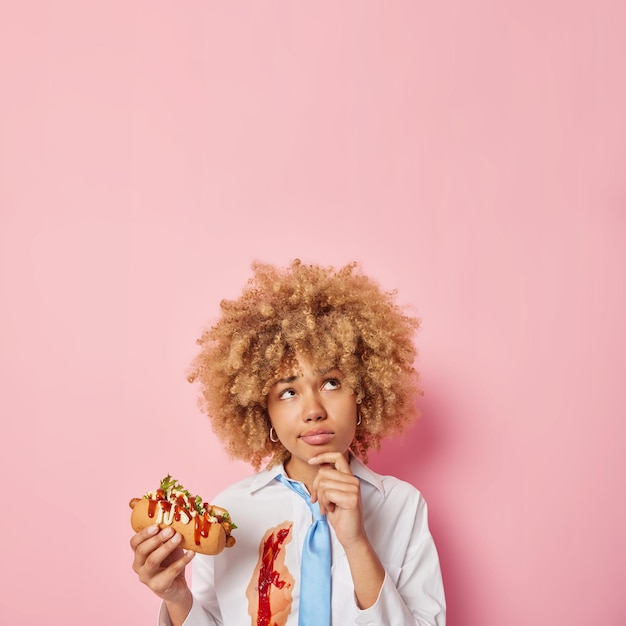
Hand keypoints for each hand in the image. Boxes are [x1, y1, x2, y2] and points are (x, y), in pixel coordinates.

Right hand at [130, 525, 194, 605]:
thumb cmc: (170, 560)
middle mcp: (138, 566)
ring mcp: (147, 578)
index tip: (157, 525)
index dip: (144, 533)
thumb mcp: (167, 545)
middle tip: (171, 530)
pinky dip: (182, 561)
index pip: (134, 542)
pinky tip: (191, 553)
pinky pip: (170, 572)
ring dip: (166, 547)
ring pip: (152, 561)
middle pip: (142, 550)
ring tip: (179, 537)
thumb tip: (176, 514)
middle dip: (156, 539)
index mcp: (138, 554)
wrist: (177, 585)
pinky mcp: (158, 587)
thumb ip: (166, 533)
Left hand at [308, 453, 385, 608]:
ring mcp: (354, 488)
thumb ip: (327, 480)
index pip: (338, 456)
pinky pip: (327, 493)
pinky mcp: (352, 498)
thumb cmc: (339, 516)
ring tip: (327, 507)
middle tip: (318, 501)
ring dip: (320, 498)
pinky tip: (331, 510)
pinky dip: (324, 503)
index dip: (323, 456)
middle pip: (323, 473)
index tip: (311, 461)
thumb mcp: (331, 494)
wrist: (350, 536)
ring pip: (323, 484)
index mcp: (348, 477)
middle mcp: (353, 480)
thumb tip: (318, 466)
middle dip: (315, 488)